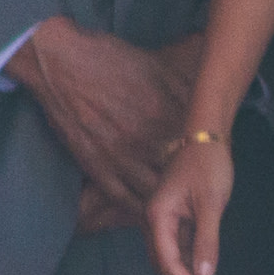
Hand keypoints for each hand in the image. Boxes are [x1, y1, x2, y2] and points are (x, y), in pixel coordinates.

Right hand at [7, 20, 190, 209]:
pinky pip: (123, 198)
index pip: (195, 145)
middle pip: (179, 174)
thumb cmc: (108, 59)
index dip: (205, 156)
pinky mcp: (97, 167)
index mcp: (164, 114)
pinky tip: (149, 215)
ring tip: (181, 212)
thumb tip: (201, 100)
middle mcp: (145, 140)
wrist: (61, 64)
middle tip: (201, 193)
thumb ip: (180, 87)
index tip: (212, 162)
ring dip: (168, 203)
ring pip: (154, 193)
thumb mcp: (154, 66)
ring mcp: (121, 157)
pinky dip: (138, 209)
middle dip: (191, 184)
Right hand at [144, 131, 237, 274]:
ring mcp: (165, 225)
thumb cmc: (209, 164)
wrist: (207, 138)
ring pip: (174, 265)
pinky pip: (181, 255)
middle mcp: (155, 224)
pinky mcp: (176, 224)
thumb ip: (206, 241)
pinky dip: (197, 269)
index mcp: (158, 218)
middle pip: (167, 270)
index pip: (169, 264)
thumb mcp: (212, 203)